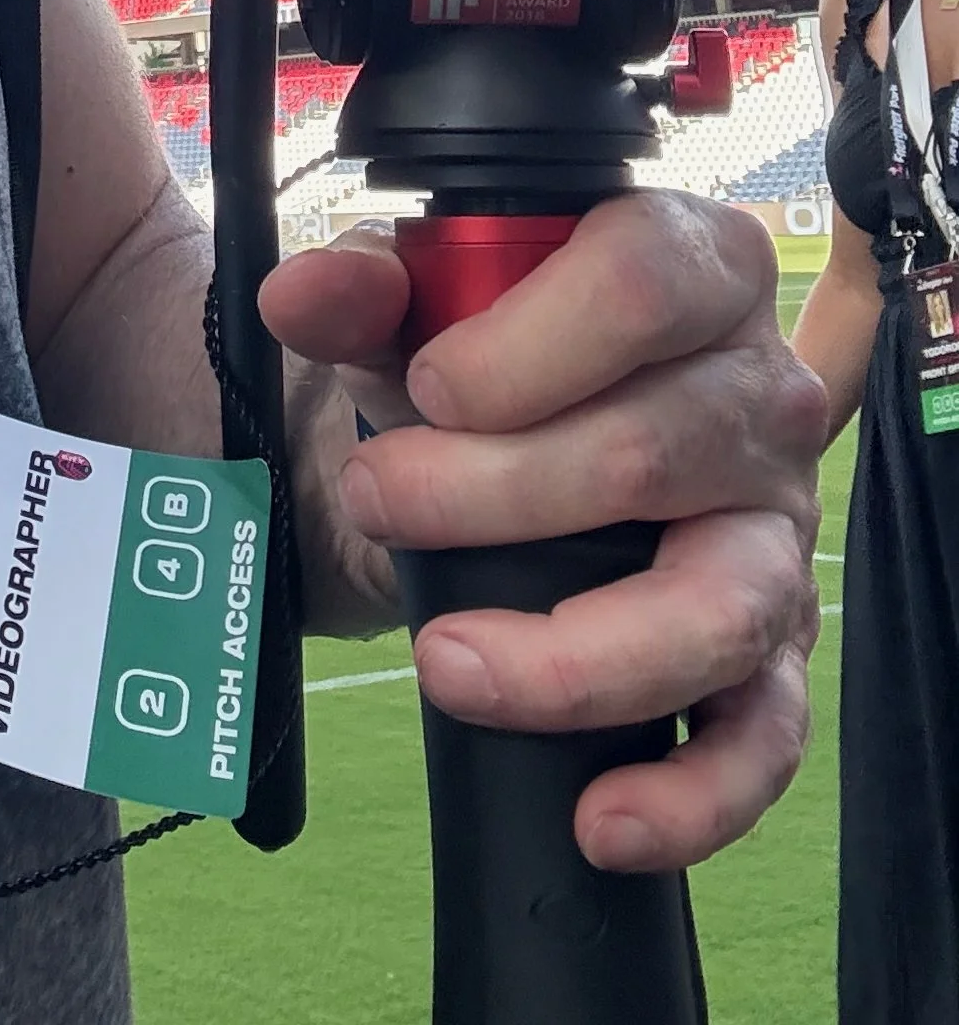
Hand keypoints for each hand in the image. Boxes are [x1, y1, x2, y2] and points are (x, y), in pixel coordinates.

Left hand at [263, 189, 824, 873]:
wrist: (458, 445)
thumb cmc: (457, 353)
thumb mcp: (400, 305)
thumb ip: (355, 285)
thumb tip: (305, 294)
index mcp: (690, 262)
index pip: (648, 279)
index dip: (529, 344)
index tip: (427, 387)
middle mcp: (757, 394)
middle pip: (656, 448)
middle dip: (494, 491)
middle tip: (376, 493)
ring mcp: (772, 530)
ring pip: (719, 605)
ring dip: (574, 654)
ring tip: (446, 662)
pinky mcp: (773, 650)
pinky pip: (765, 736)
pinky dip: (693, 792)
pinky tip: (603, 816)